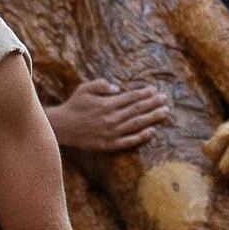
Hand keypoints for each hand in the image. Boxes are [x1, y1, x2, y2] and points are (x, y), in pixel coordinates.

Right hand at [46, 78, 170, 151]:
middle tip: (166, 100)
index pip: (132, 97)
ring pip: (137, 124)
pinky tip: (152, 131)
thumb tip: (117, 87)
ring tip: (164, 113)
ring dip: (152, 118)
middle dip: (154, 104)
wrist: (62, 127)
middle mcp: (112, 118)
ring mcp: (112, 132)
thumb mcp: (85, 88)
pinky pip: (129, 141)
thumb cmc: (74, 106)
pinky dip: (142, 136)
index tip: (156, 90)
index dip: (145, 93)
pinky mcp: (109, 144)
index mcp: (107, 104)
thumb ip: (101, 84)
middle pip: (138, 110)